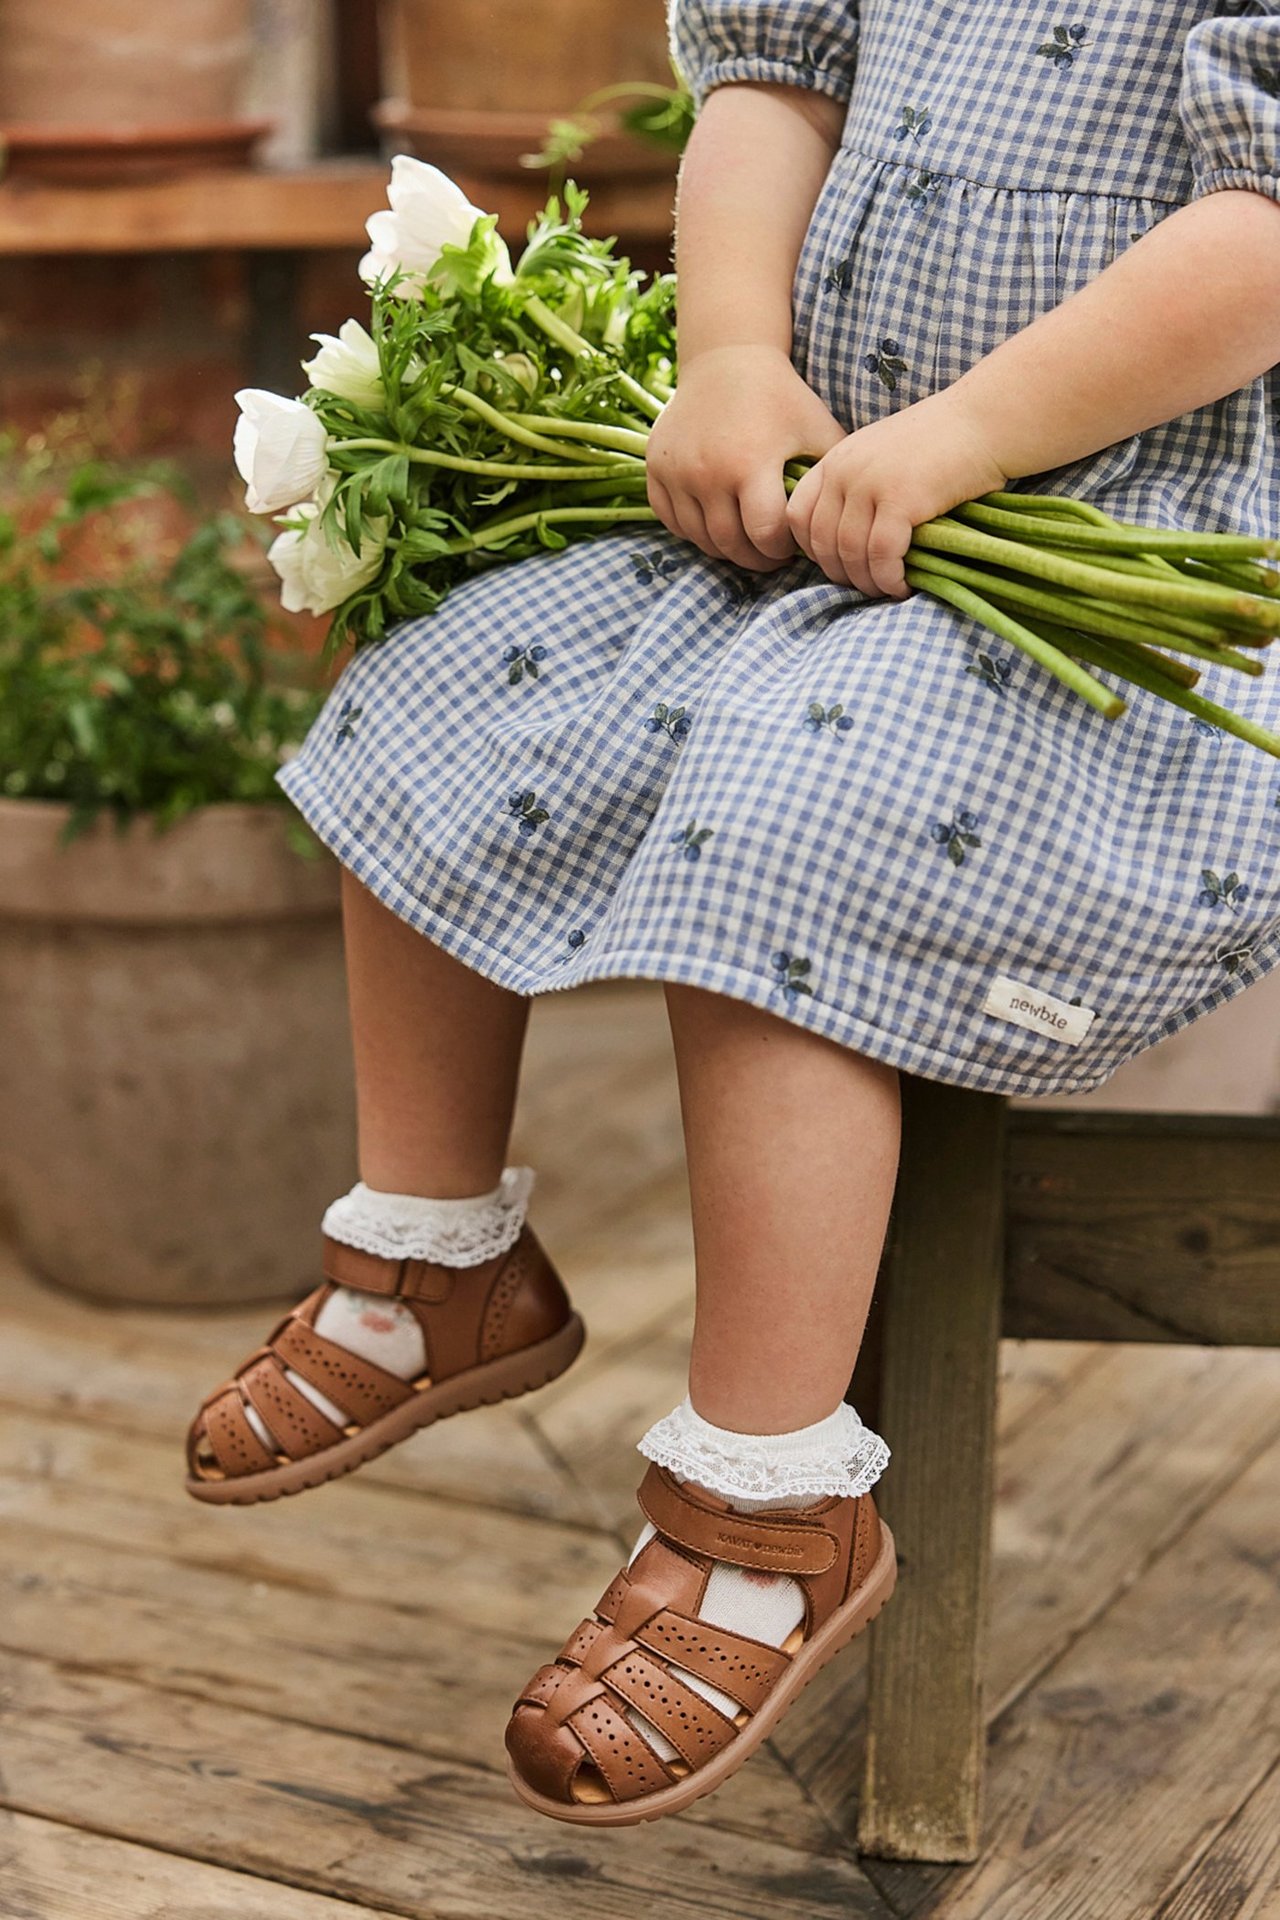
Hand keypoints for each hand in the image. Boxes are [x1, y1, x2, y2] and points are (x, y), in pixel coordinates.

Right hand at [646, 344, 846, 570]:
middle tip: (770, 555)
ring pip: (700, 538)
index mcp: (750, 462)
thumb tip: (851, 521)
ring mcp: (676, 471)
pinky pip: (673, 522)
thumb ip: (834, 476)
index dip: (781, 550)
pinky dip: (695, 531)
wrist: (726, 360)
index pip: (764, 535)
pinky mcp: (656, 468)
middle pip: (730, 544)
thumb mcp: (818, 429)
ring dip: (726, 549)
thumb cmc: (781, 399)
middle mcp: (707, 471)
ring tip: (746, 540)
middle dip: (756, 558)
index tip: (791, 548)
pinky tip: (717, 521)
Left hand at [784, 388, 1009, 597]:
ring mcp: (870, 483)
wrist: (983, 420)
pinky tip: (903, 585)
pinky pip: (882, 554)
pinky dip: (889, 578)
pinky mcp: (901, 498)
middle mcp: (845, 470)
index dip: (811, 550)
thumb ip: (857, 488)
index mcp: (836, 459)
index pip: (798, 515)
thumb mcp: (881, 457)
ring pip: (850, 552)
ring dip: (867, 582)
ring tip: (886, 589)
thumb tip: (843, 545)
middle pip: (822, 540)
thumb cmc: (940, 443)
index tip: (837, 564)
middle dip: (840, 574)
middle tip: (865, 586)